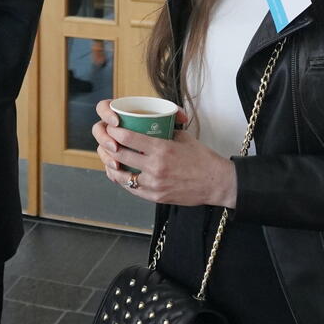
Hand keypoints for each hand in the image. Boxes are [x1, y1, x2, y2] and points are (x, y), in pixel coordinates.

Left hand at [91, 99, 237, 208]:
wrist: (216, 182)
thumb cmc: (202, 159)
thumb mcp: (183, 138)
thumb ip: (165, 132)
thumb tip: (151, 126)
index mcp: (162, 149)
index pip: (129, 139)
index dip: (115, 132)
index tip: (111, 128)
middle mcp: (155, 167)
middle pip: (121, 155)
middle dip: (110, 146)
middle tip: (107, 141)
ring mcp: (154, 184)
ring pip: (123, 176)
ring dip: (112, 167)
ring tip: (108, 160)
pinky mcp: (156, 197)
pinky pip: (132, 189)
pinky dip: (124, 181)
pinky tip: (119, 175)